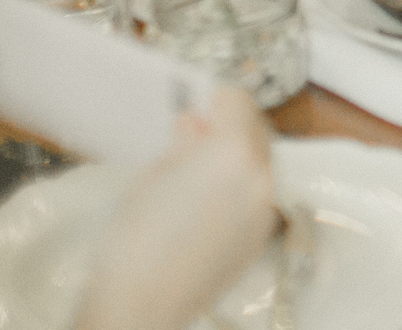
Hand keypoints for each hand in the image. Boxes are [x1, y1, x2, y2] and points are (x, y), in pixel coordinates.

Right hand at [74, 87, 277, 329]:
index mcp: (232, 152)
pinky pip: (259, 193)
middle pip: (257, 130)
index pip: (238, 102)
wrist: (141, 304)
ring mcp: (266, 206)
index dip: (216, 98)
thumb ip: (183, 143)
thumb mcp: (152, 177)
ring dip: (239, 154)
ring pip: (261, 162)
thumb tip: (194, 123)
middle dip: (231, 124)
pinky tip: (209, 197)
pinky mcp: (263, 233)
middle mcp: (261, 175)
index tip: (200, 100)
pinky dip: (242, 185)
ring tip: (201, 164)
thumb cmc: (135, 242)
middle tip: (198, 129)